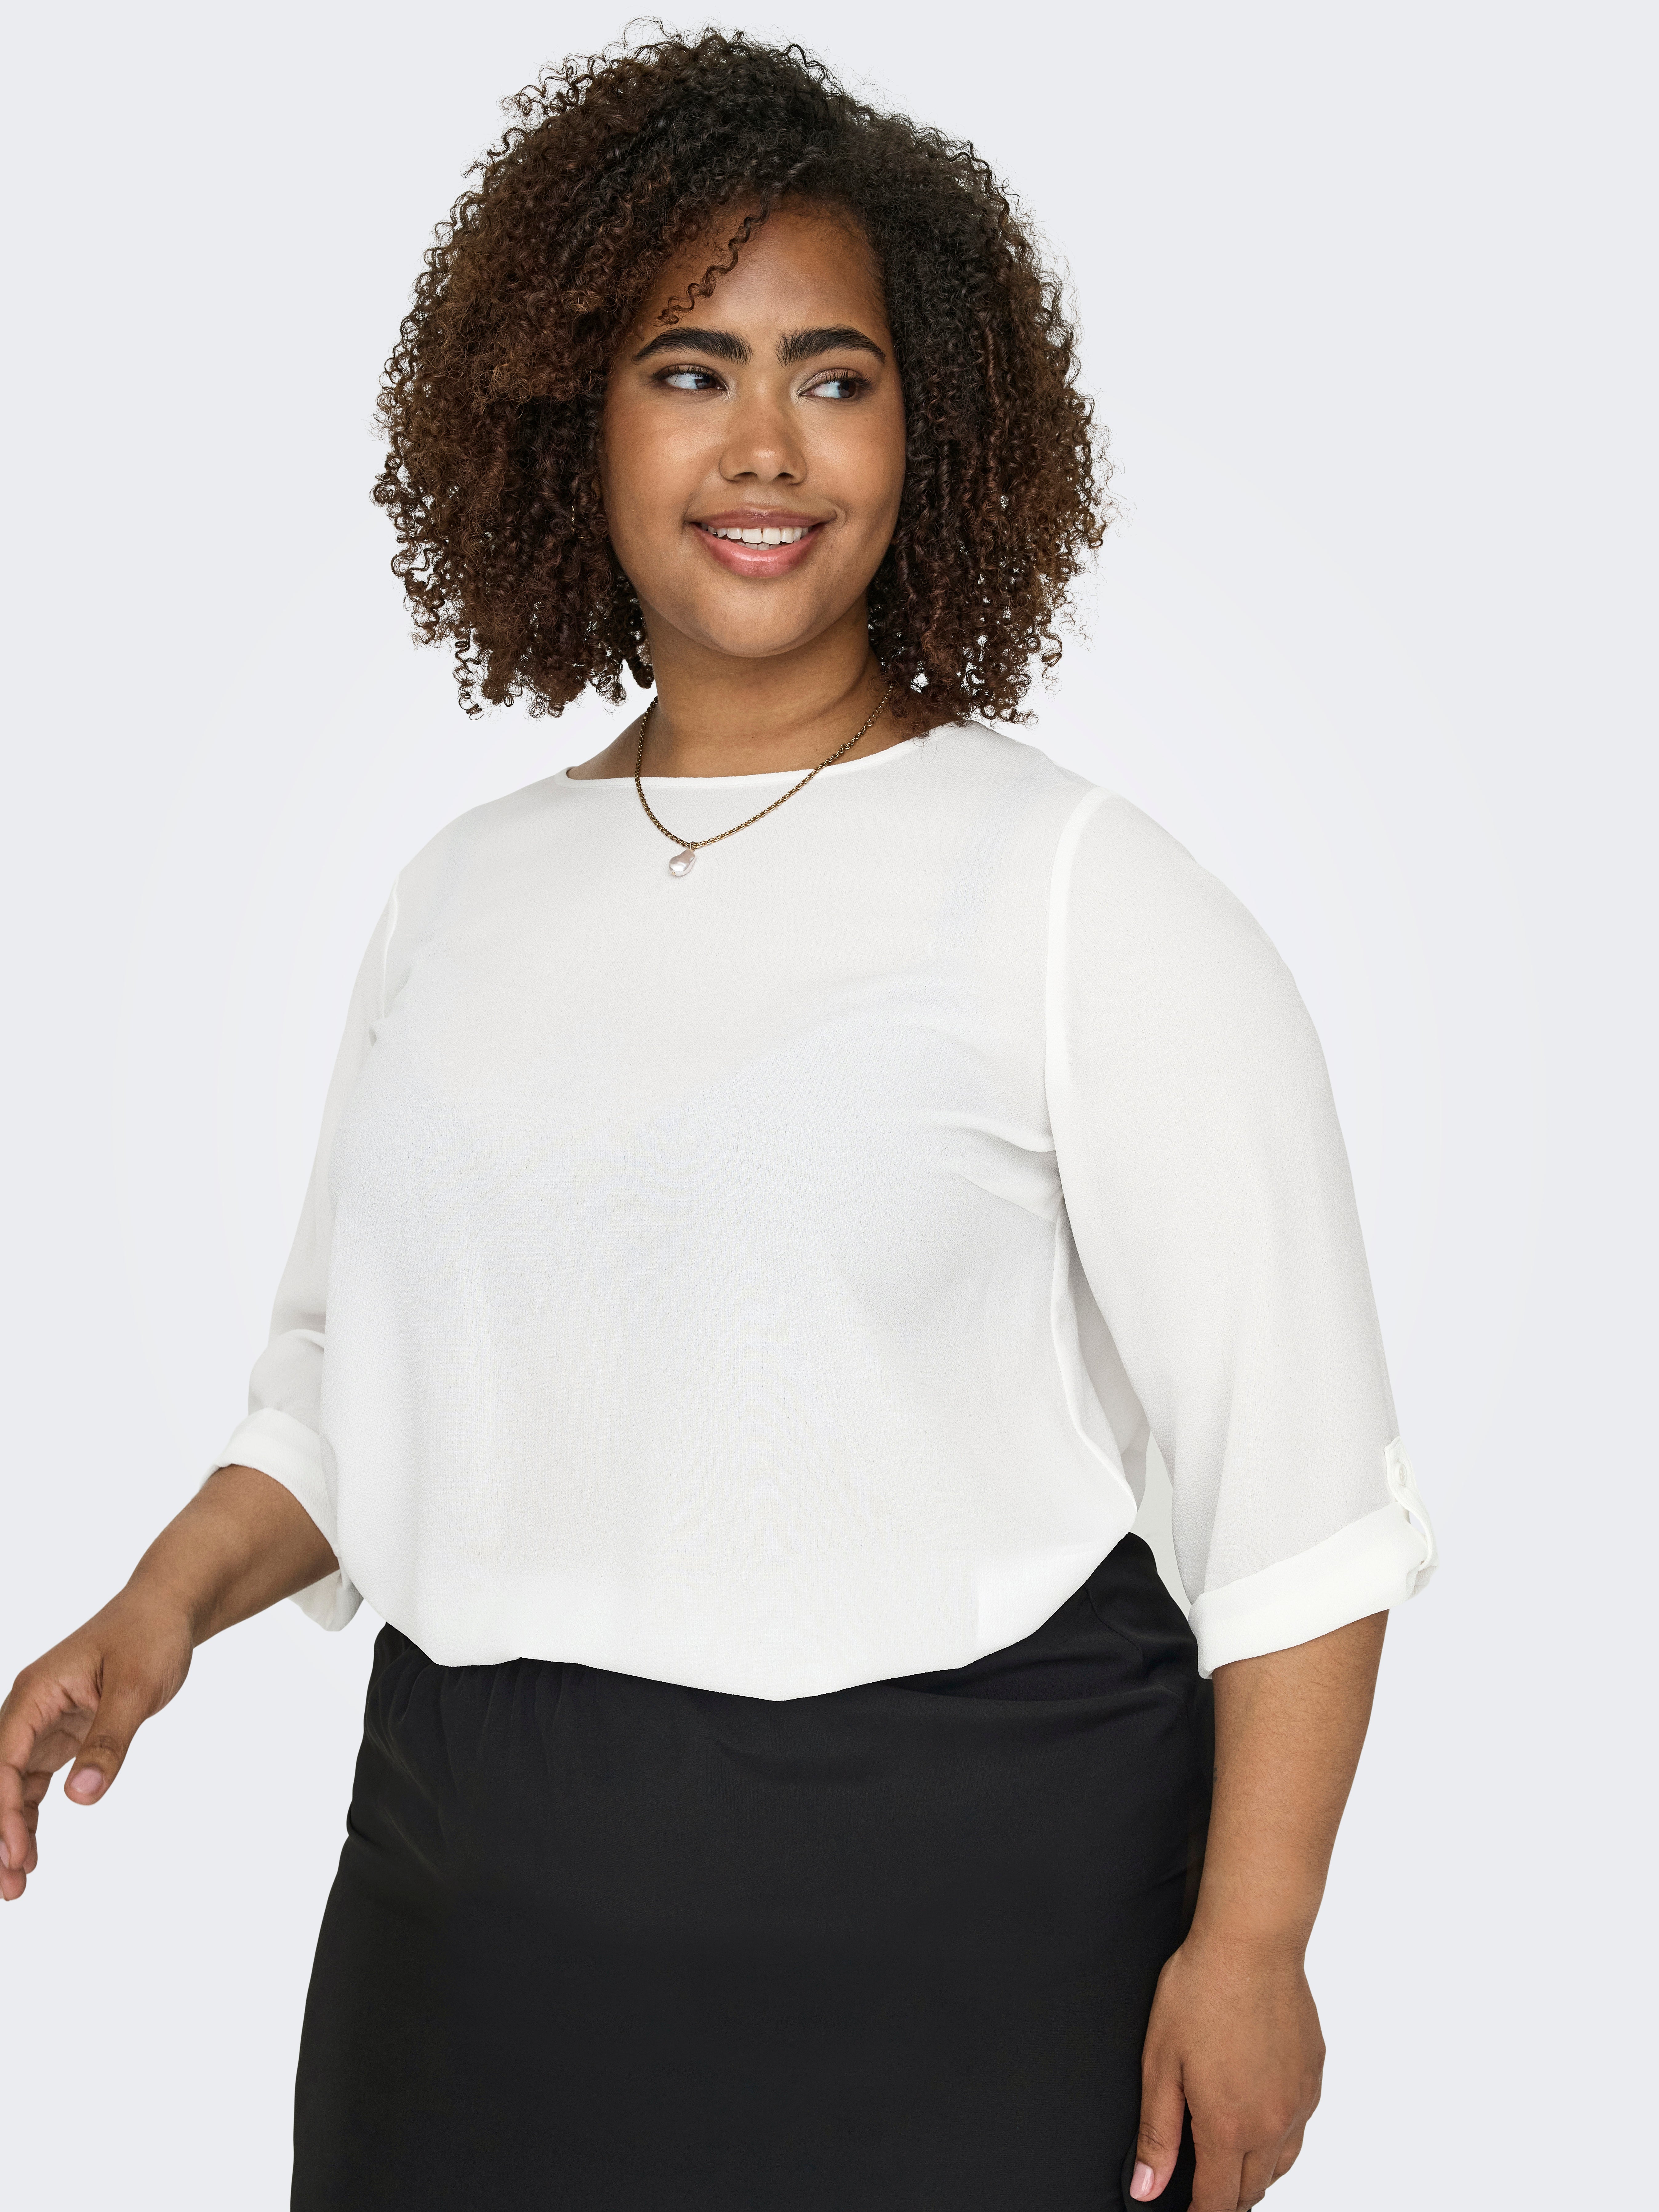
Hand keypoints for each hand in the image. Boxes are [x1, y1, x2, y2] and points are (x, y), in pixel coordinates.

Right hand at [0, 1591, 194, 1901]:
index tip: (14, 1854)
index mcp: (36, 1693)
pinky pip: (33, 1781)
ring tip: (17, 1882)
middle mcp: (30, 1710)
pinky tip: (29, 1851)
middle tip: (10, 1887)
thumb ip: (108, 1741)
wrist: (168, 1610)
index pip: (3, 1762)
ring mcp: (42, 1723)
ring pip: (11, 1785)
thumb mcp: (136, 1687)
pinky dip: (28, 1815)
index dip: (3, 1811)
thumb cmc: (151, 1636)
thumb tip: (82, 1797)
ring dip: (10, 1831)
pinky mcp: (62, 1733)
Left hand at [1130, 1930, 1323, 2208]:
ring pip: (1282, 2164)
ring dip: (1256, 2173)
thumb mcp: (1160, 2062)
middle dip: (1227, 2199)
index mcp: (1228, 2125)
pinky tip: (1262, 2118)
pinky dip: (1280, 2137)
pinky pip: (1300, 2127)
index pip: (1218, 2201)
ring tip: (1232, 2164)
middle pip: (1252, 2189)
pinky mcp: (1313, 2076)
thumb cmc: (1201, 1991)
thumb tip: (1148, 2188)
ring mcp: (1299, 2100)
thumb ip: (1157, 2133)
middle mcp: (1272, 2122)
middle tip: (1204, 2191)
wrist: (1251, 1942)